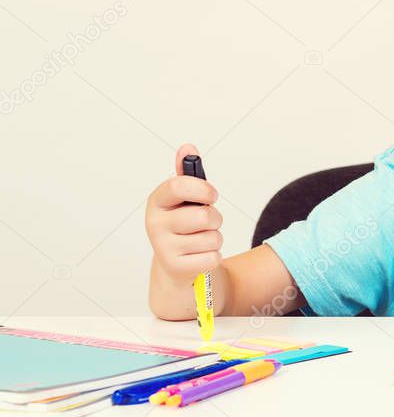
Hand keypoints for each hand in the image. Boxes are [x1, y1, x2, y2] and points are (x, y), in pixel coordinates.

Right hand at [145, 144, 222, 282]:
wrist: (176, 265)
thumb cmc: (184, 225)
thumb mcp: (185, 200)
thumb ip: (188, 175)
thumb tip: (187, 148)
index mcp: (157, 201)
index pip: (179, 186)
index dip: (203, 189)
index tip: (212, 195)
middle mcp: (154, 223)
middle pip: (204, 215)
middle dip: (215, 218)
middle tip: (207, 222)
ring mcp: (163, 248)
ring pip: (212, 237)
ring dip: (215, 238)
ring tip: (200, 240)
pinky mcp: (176, 268)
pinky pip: (213, 257)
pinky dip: (213, 256)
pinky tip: (199, 257)